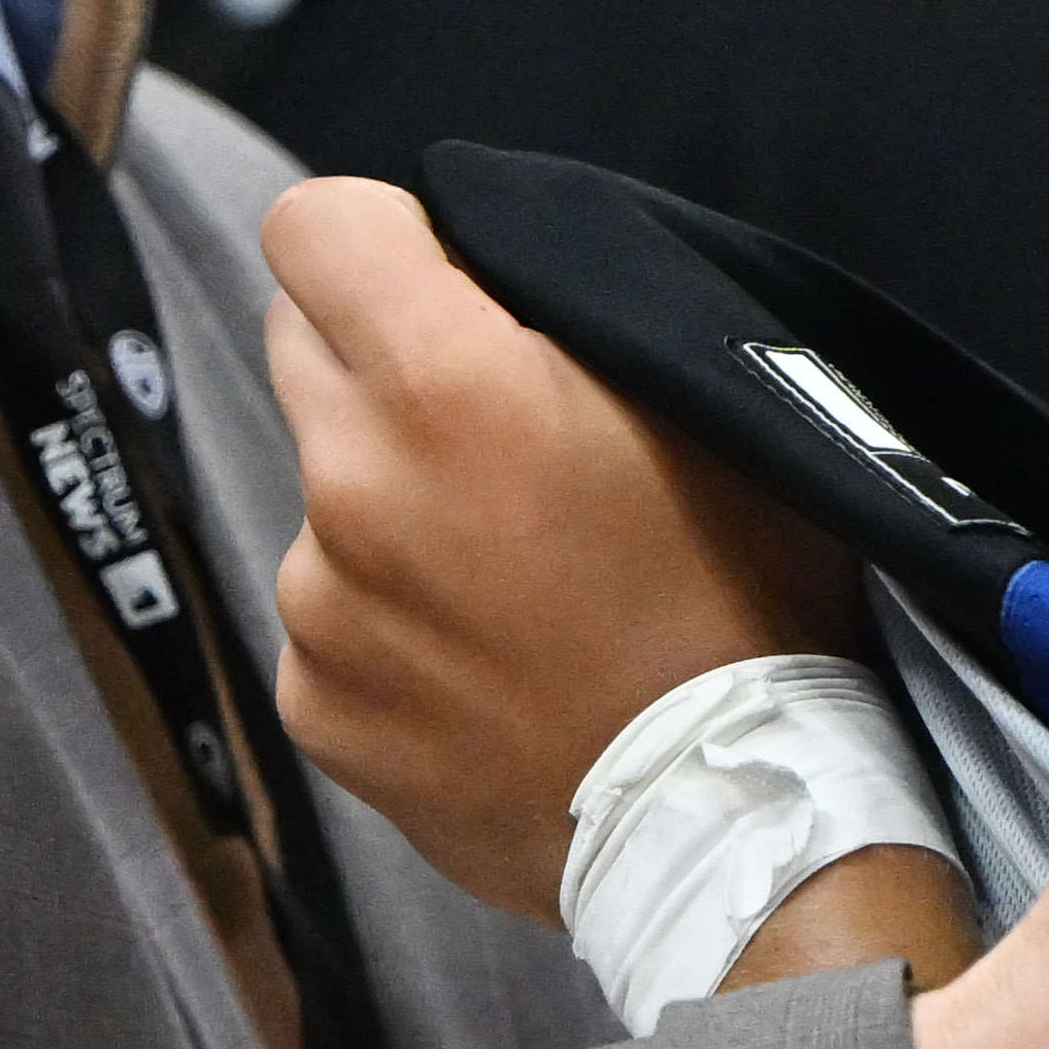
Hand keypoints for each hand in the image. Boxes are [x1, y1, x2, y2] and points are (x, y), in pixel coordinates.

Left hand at [260, 175, 852, 917]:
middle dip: (385, 364)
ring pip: (322, 493)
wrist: (733, 822)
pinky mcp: (316, 705)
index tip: (442, 285)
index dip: (386, 242)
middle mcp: (353, 483)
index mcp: (446, 383)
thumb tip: (469, 261)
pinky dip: (390, 627)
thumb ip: (561, 303)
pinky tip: (491, 666)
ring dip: (391, 506)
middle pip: (303, 346)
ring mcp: (321, 604)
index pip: (316, 225)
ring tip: (516, 581)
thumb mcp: (697, 396)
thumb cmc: (745, 597)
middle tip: (497, 434)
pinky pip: (330, 619)